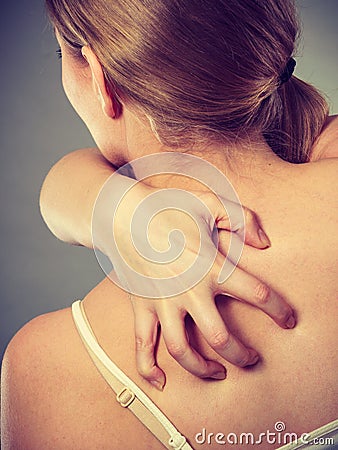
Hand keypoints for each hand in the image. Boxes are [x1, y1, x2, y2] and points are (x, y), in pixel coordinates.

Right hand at [92, 171, 294, 389]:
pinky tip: (160, 381)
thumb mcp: (211, 202)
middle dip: (242, 355)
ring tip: (217, 373)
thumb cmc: (168, 207)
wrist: (123, 212)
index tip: (288, 320)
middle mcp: (187, 290)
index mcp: (210, 266)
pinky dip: (148, 367)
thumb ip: (243, 219)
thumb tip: (264, 244)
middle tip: (253, 359)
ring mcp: (161, 302)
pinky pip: (142, 344)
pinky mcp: (140, 306)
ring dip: (202, 369)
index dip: (279, 310)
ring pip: (181, 350)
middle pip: (220, 338)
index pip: (256, 294)